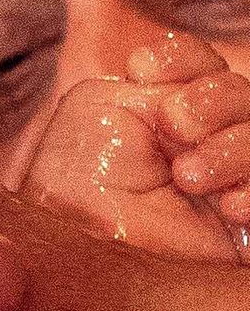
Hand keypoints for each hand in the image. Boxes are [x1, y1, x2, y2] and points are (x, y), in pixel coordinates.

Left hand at [24, 39, 247, 259]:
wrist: (78, 251)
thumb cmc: (77, 182)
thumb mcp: (100, 111)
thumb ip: (156, 84)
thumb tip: (194, 90)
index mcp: (170, 108)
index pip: (201, 65)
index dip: (182, 59)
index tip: (139, 69)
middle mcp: (209, 139)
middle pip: (244, 96)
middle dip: (212, 100)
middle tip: (174, 124)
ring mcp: (235, 181)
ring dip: (234, 149)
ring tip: (187, 176)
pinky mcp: (246, 229)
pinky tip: (230, 207)